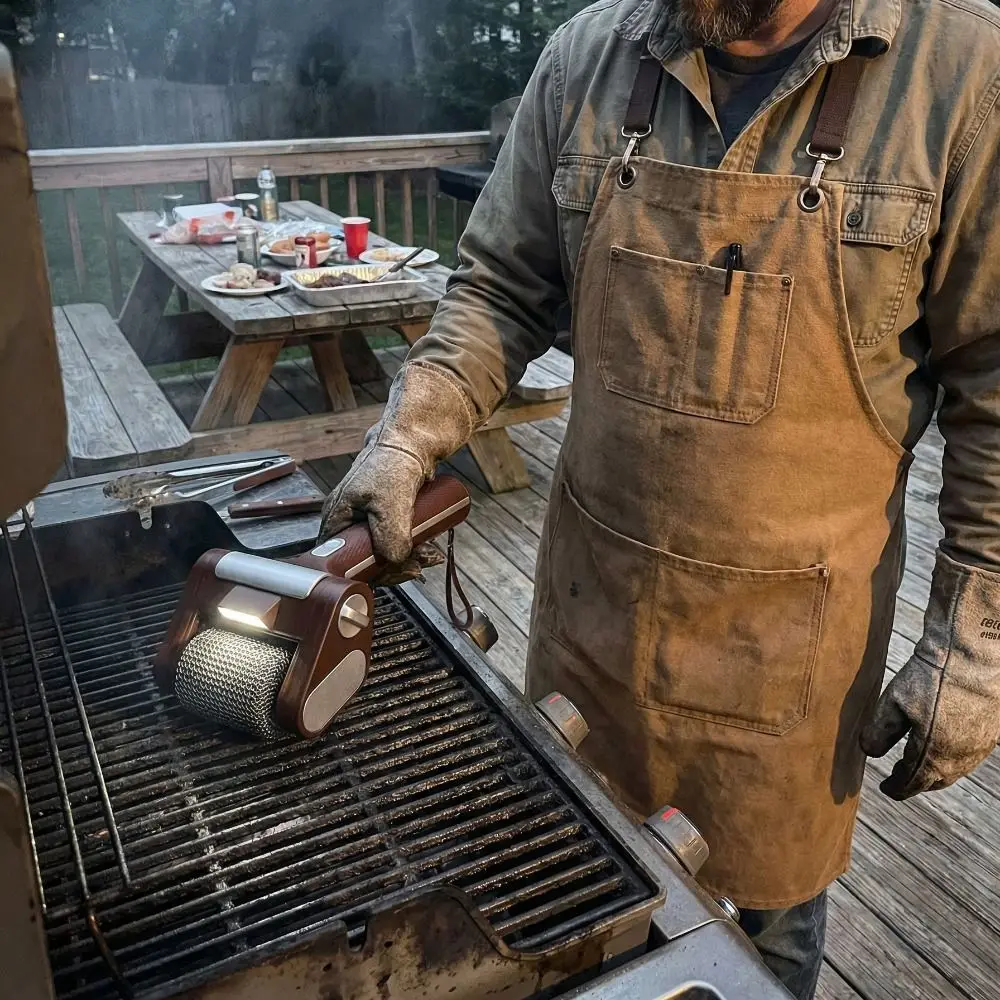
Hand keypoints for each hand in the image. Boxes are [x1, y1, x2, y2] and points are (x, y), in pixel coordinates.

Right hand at [316, 360, 473, 584]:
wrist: (414, 439)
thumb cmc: (393, 460)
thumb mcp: (390, 502)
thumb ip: (389, 535)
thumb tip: (394, 561)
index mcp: (336, 518)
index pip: (342, 563)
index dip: (368, 572)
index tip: (394, 572)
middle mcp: (347, 522)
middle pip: (366, 561)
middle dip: (395, 566)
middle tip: (418, 564)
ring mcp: (366, 521)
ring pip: (384, 554)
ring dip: (408, 558)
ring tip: (429, 554)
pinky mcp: (384, 518)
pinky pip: (395, 543)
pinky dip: (412, 549)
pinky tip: (428, 547)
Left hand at [860, 652, 999, 798]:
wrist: (975, 654)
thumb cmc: (933, 676)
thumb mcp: (894, 702)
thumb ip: (880, 731)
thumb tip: (869, 752)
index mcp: (934, 754)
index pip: (913, 782)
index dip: (897, 788)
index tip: (886, 789)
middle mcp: (960, 757)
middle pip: (936, 780)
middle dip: (917, 783)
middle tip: (902, 780)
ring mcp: (980, 746)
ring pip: (957, 770)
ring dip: (937, 773)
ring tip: (921, 767)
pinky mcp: (993, 731)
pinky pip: (971, 755)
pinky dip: (955, 759)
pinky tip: (947, 747)